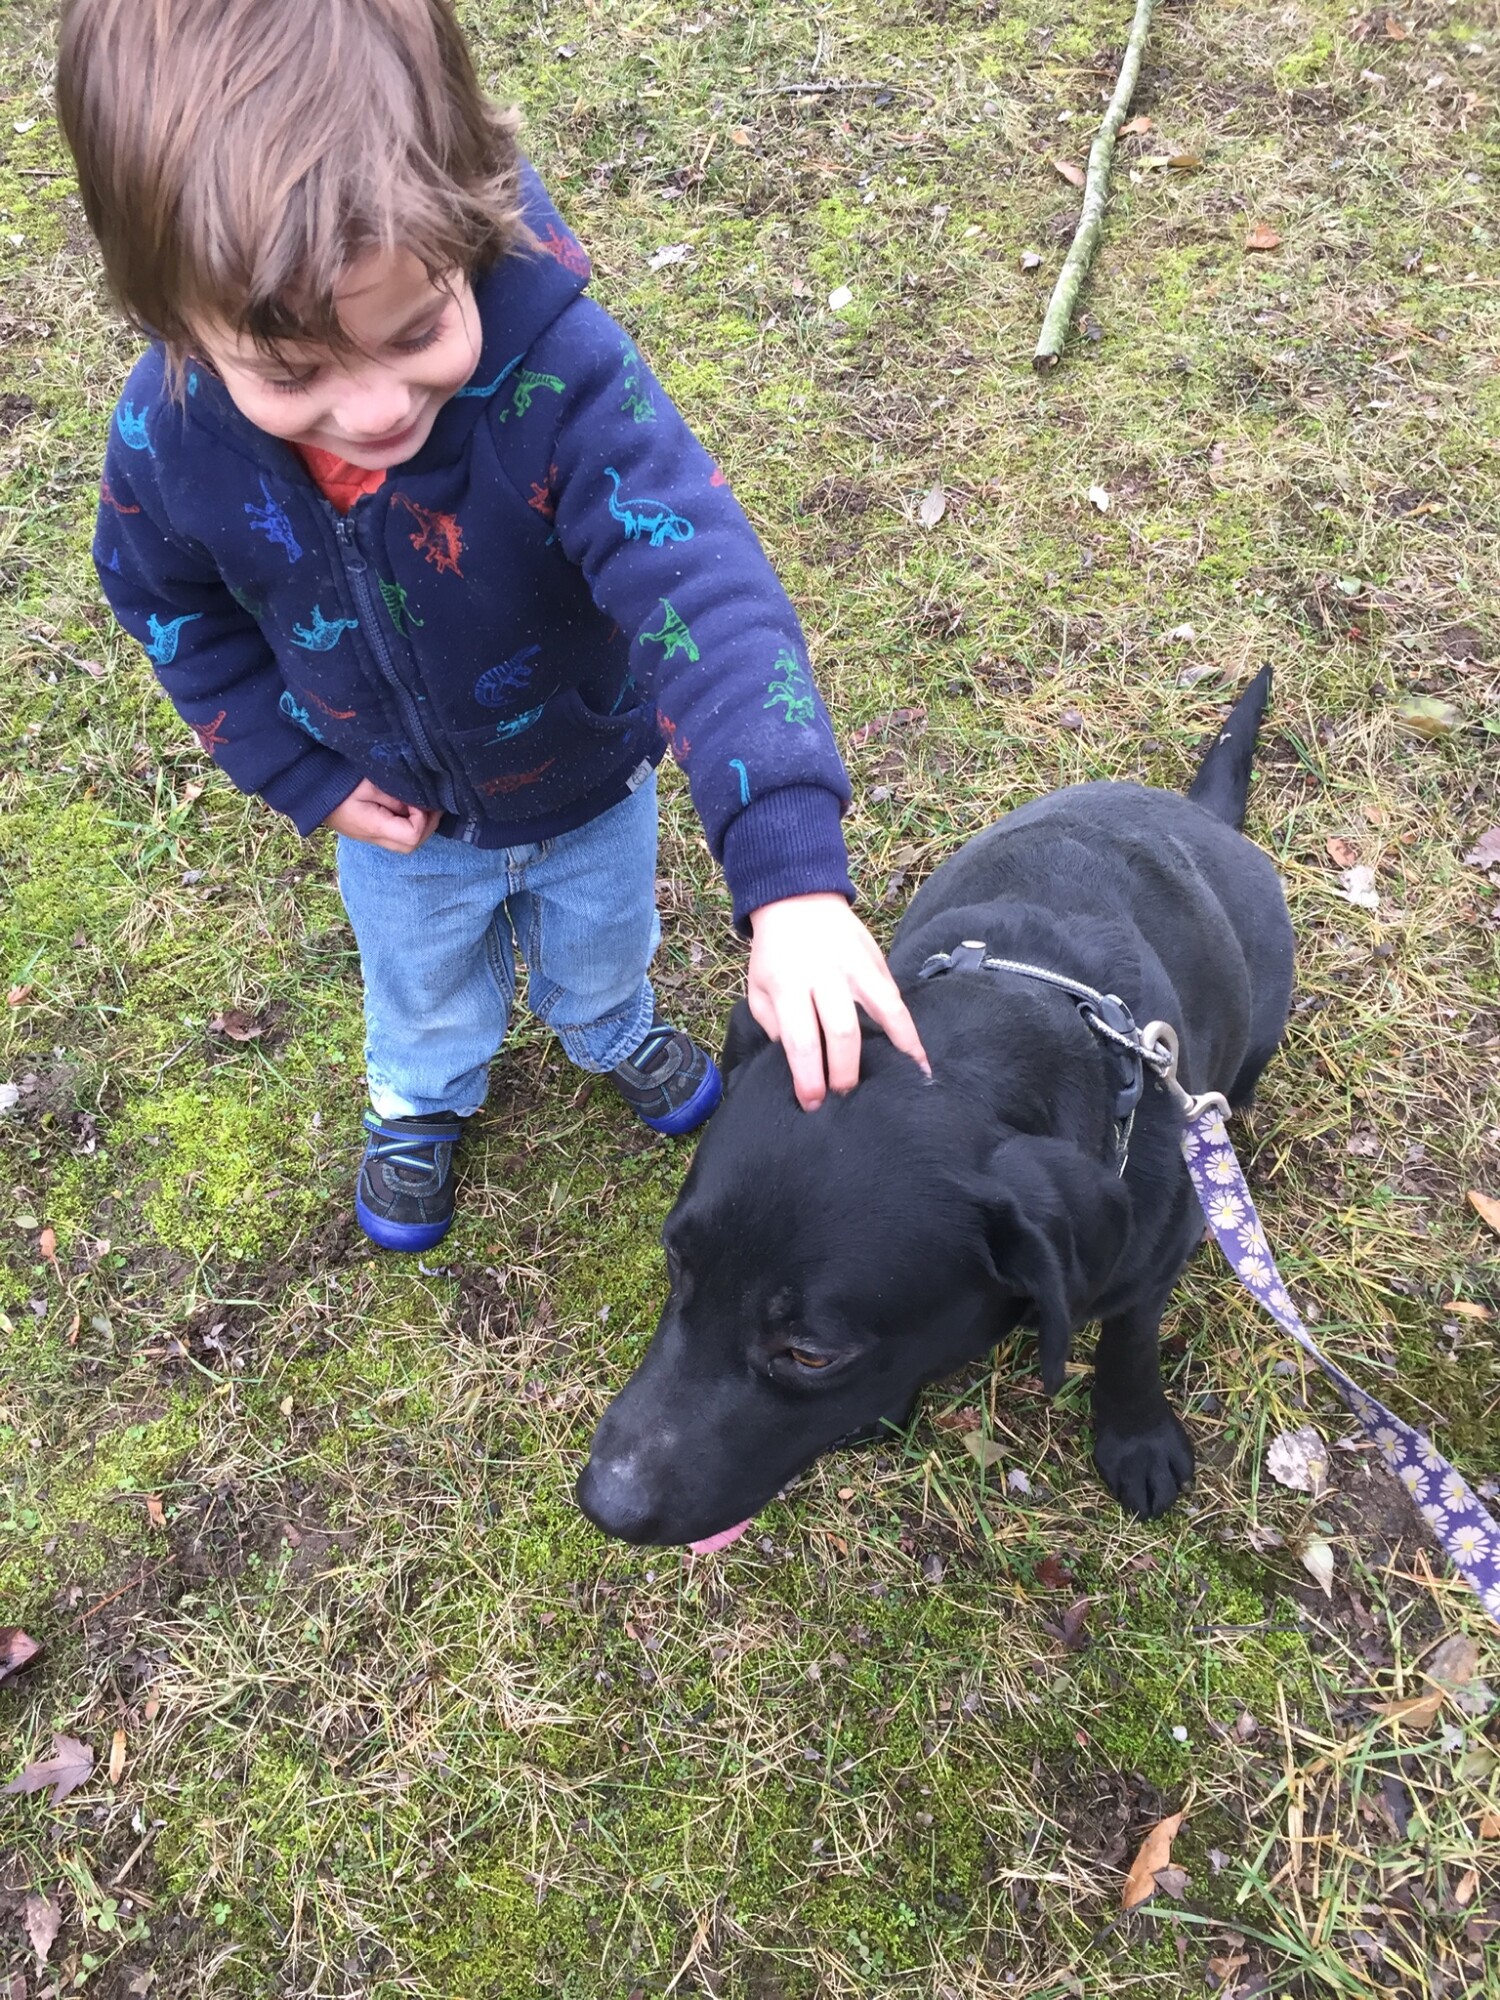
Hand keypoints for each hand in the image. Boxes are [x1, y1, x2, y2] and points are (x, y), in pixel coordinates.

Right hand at [324, 778, 439, 852]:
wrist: (309, 788)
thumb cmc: (337, 781)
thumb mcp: (369, 782)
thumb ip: (395, 795)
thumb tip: (420, 803)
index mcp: (373, 827)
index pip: (412, 836)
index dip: (422, 817)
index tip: (417, 798)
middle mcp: (374, 838)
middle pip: (412, 845)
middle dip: (427, 823)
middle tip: (426, 801)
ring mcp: (372, 838)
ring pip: (407, 843)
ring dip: (419, 824)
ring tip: (417, 802)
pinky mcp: (371, 832)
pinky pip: (397, 836)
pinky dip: (409, 823)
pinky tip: (407, 806)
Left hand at [746, 893, 929, 1110]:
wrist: (796, 899)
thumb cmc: (774, 954)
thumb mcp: (757, 989)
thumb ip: (774, 1026)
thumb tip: (798, 1063)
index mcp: (788, 984)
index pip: (800, 1039)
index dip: (808, 1076)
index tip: (813, 1102)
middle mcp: (825, 975)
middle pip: (842, 1030)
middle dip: (845, 1071)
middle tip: (846, 1097)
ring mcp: (857, 966)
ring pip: (885, 1009)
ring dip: (899, 1047)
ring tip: (910, 1080)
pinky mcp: (878, 961)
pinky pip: (896, 998)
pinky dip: (909, 1028)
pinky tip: (918, 1054)